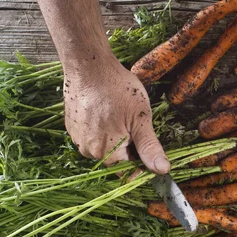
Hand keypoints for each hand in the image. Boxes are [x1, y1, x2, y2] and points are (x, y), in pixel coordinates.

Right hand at [63, 57, 169, 173]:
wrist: (88, 65)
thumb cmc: (116, 88)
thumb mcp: (141, 119)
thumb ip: (150, 147)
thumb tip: (163, 170)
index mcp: (106, 153)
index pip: (129, 171)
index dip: (142, 163)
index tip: (149, 147)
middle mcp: (88, 151)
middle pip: (117, 160)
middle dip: (130, 148)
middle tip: (134, 123)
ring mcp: (78, 139)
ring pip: (105, 148)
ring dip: (117, 138)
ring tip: (120, 115)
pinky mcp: (73, 127)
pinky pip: (93, 136)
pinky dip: (104, 129)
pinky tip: (109, 112)